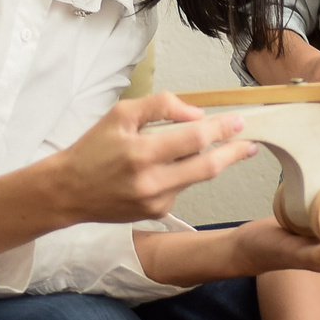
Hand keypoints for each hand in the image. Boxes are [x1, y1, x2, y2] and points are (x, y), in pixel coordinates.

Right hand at [37, 93, 256, 222]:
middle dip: (234, 153)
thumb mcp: (121, 114)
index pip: (194, 139)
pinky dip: (181, 175)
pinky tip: (166, 169)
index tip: (239, 121)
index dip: (222, 129)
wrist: (68, 191)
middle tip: (250, 143)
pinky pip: (180, 189)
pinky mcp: (156, 212)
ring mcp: (156, 201)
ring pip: (196, 178)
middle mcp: (151, 181)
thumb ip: (160, 106)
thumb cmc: (93, 148)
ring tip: (219, 148)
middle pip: (207, 167)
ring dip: (209, 162)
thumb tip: (197, 114)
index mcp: (141, 152)